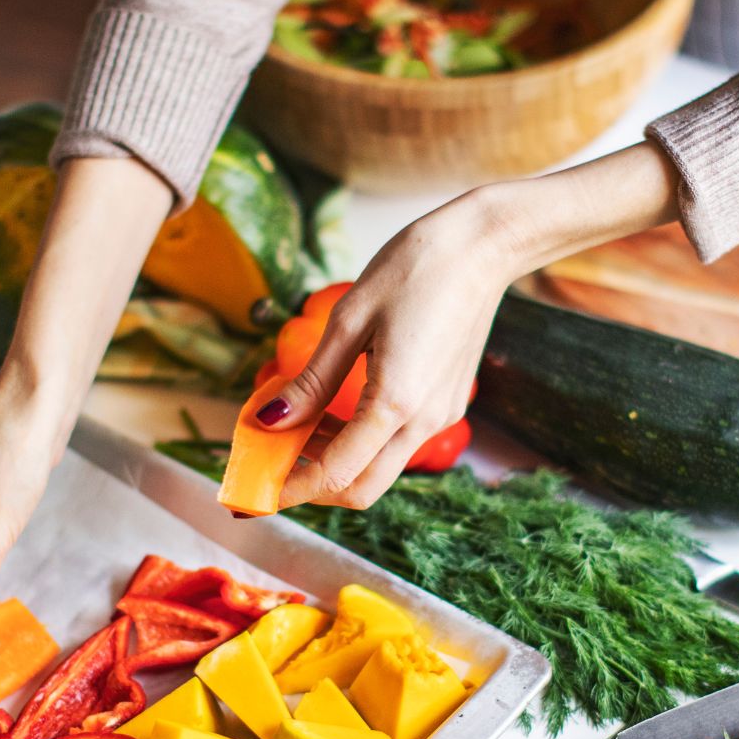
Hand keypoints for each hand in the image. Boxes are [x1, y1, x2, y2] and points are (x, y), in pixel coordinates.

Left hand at [261, 143, 680, 508]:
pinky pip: (399, 442)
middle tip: (272, 467)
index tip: (255, 492)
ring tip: (297, 428)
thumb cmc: (414, 269)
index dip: (291, 489)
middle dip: (314, 488)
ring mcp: (442, 415)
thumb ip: (312, 381)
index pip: (336, 473)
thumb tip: (269, 422)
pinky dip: (362, 442)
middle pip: (362, 488)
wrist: (483, 246)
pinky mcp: (448, 403)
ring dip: (336, 461)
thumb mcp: (349, 320)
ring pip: (381, 468)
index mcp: (395, 401)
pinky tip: (337, 410)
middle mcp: (424, 421)